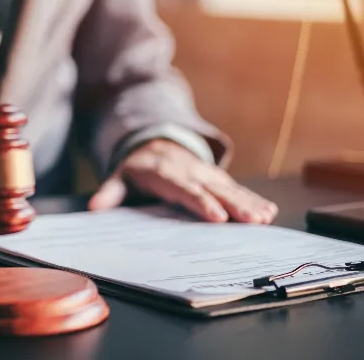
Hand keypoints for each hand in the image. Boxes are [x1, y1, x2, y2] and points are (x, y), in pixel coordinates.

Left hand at [88, 139, 277, 223]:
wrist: (154, 142)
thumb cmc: (138, 168)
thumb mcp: (120, 176)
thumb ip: (111, 192)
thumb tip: (95, 206)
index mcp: (167, 173)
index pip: (186, 191)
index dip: (202, 203)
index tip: (217, 217)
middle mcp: (191, 172)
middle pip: (214, 190)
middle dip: (235, 205)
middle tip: (253, 220)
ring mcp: (206, 174)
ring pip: (230, 189)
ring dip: (249, 203)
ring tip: (265, 217)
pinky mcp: (217, 177)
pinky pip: (237, 188)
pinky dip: (253, 198)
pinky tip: (268, 210)